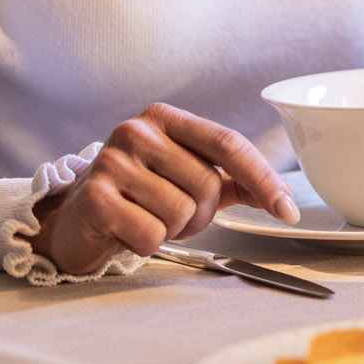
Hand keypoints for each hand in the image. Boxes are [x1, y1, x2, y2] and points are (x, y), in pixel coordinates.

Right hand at [28, 103, 295, 276]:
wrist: (75, 221)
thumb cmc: (139, 198)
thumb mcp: (188, 179)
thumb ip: (235, 180)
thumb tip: (282, 196)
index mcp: (165, 119)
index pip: (229, 144)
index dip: (264, 179)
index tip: (288, 211)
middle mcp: (136, 131)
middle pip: (207, 184)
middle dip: (202, 214)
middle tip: (174, 215)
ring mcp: (113, 162)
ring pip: (181, 212)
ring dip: (173, 229)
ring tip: (147, 219)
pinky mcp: (95, 197)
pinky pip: (153, 233)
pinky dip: (148, 244)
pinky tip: (126, 231)